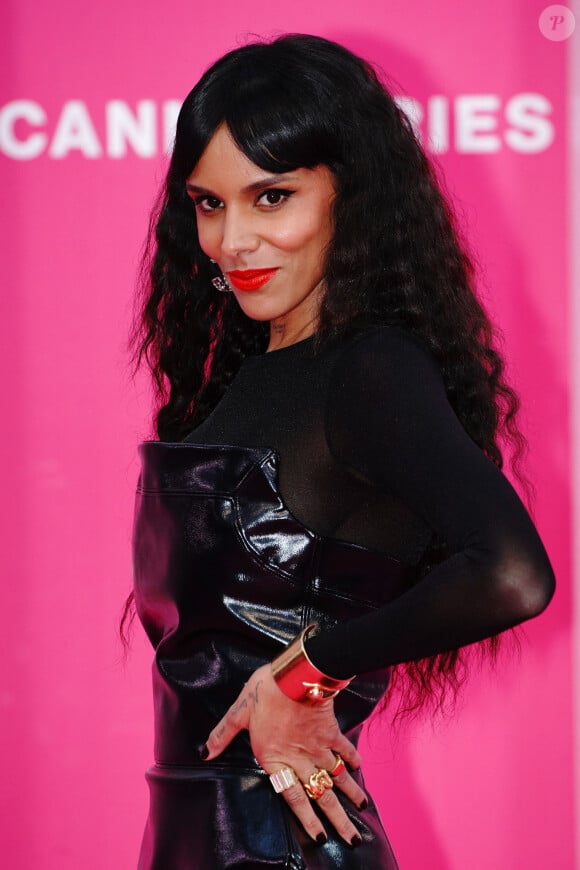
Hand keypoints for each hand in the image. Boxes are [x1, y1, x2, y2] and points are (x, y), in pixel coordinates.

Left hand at [203, 663, 366, 844]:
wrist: (296, 674)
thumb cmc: (266, 692)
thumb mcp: (239, 711)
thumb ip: (223, 734)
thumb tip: (205, 752)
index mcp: (275, 758)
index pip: (292, 796)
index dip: (307, 818)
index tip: (320, 837)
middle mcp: (300, 758)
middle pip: (321, 794)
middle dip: (337, 819)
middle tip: (352, 838)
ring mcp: (318, 746)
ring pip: (337, 777)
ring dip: (350, 794)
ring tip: (361, 810)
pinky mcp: (331, 731)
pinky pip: (343, 750)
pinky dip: (351, 759)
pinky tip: (358, 769)